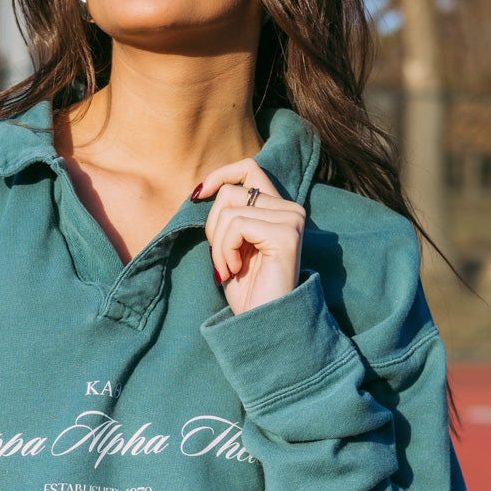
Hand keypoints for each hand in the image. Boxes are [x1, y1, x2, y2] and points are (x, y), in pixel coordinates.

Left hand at [196, 157, 305, 316]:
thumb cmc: (246, 289)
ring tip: (228, 268)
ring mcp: (291, 219)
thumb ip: (228, 215)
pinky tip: (235, 270)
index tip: (199, 194)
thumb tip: (202, 190)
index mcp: (279, 209)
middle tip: (220, 259)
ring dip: (218, 245)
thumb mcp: (231, 245)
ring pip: (230, 209)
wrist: (262, 322)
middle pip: (230, 192)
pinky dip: (226, 250)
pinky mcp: (286, 234)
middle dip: (213, 227)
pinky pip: (237, 225)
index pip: (249, 168)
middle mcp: (291, 209)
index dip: (221, 175)